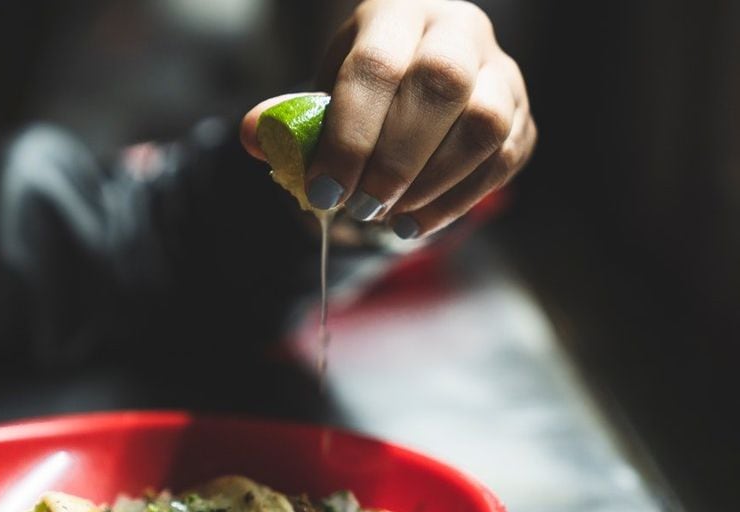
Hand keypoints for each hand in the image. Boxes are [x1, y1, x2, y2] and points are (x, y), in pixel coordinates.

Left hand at [242, 0, 535, 238]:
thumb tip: (254, 136)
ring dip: (433, 183)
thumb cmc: (362, 88)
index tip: (323, 189)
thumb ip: (291, 117)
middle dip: (395, 160)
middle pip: (442, 86)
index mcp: (397, 14)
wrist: (414, 79)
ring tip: (388, 219)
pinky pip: (505, 158)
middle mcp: (458, 30)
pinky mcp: (522, 113)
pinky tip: (415, 224)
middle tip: (360, 207)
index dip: (350, 134)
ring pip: (485, 123)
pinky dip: (458, 200)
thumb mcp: (322, 91)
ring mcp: (500, 70)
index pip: (377, 66)